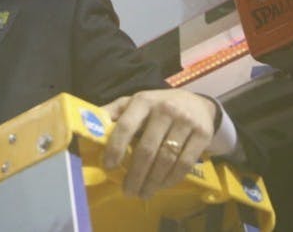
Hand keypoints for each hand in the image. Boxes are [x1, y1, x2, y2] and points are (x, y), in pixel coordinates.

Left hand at [102, 89, 217, 198]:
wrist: (196, 102)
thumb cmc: (157, 105)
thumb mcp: (135, 102)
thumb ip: (114, 112)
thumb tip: (89, 125)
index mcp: (143, 101)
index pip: (125, 126)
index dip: (116, 148)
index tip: (108, 166)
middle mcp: (165, 109)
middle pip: (147, 149)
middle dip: (135, 174)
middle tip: (127, 191)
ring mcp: (186, 121)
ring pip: (166, 159)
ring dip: (153, 181)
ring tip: (143, 193)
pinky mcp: (203, 134)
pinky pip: (185, 163)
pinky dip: (172, 178)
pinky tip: (162, 186)